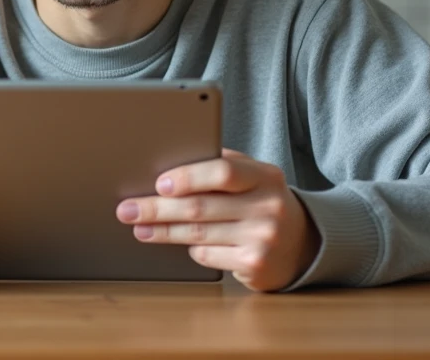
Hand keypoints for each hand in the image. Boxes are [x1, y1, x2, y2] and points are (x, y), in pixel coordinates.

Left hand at [115, 148, 320, 291]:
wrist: (301, 243)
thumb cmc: (262, 201)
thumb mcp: (253, 176)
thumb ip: (221, 166)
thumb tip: (170, 165)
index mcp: (265, 175)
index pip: (224, 172)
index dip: (188, 177)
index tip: (159, 183)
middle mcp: (268, 206)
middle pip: (201, 207)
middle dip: (157, 208)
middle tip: (128, 208)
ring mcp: (263, 238)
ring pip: (198, 234)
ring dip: (162, 231)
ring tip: (138, 226)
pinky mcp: (254, 265)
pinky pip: (207, 255)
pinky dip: (189, 248)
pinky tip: (177, 242)